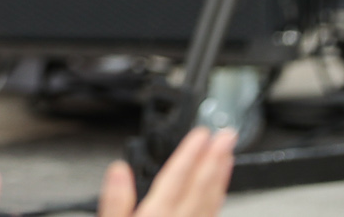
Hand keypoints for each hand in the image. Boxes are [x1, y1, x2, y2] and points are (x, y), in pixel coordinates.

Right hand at [102, 128, 235, 216]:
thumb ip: (114, 202)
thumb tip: (119, 170)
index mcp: (157, 215)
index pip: (176, 177)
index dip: (190, 153)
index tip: (202, 133)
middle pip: (200, 186)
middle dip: (215, 158)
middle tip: (227, 136)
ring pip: (211, 200)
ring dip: (221, 176)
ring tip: (228, 156)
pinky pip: (211, 214)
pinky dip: (218, 198)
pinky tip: (220, 191)